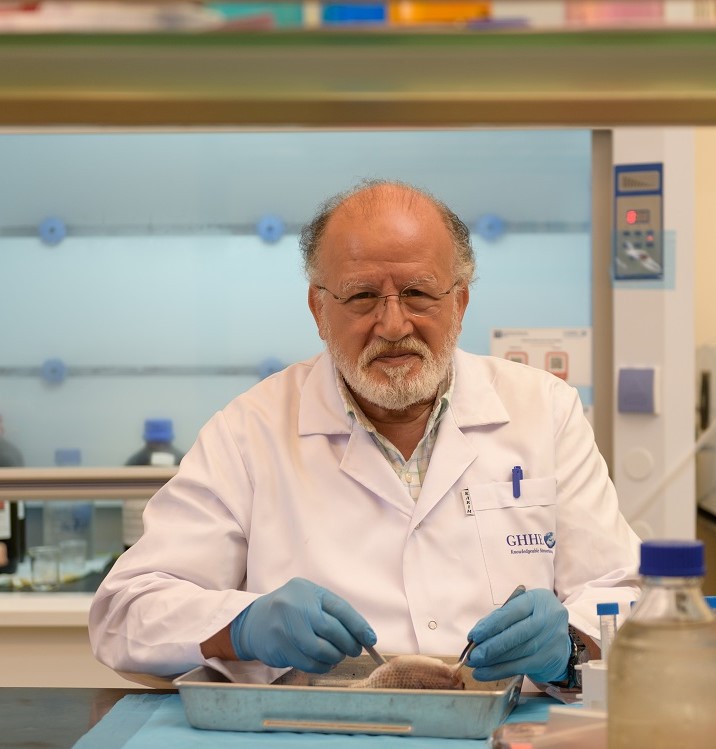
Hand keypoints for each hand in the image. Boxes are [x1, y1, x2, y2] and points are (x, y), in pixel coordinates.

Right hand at [229, 577, 376, 672]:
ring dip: (335, 657)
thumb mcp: (310, 599)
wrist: (255, 621)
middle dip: (348, 644)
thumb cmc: (291, 609)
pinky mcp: (279, 648)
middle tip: (354, 650)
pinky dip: (322, 666)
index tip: (371, 640)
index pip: (340, 609)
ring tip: (337, 656)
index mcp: (308, 590)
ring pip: (321, 650)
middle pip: (332, 630)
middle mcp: (295, 606)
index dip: (358, 626)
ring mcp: (285, 627)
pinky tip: (325, 663)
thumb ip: (333, 612)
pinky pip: (308, 663)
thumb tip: (362, 635)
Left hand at [466, 588, 569, 682]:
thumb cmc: (531, 619)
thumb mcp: (520, 609)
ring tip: (475, 665)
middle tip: (473, 655)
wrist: (559, 637)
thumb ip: (500, 618)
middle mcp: (548, 618)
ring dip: (493, 661)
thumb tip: (477, 637)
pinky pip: (522, 667)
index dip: (491, 625)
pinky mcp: (551, 658)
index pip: (511, 612)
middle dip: (491, 646)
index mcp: (536, 599)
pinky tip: (485, 673)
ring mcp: (552, 639)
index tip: (474, 636)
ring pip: (518, 653)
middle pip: (516, 634)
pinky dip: (501, 671)